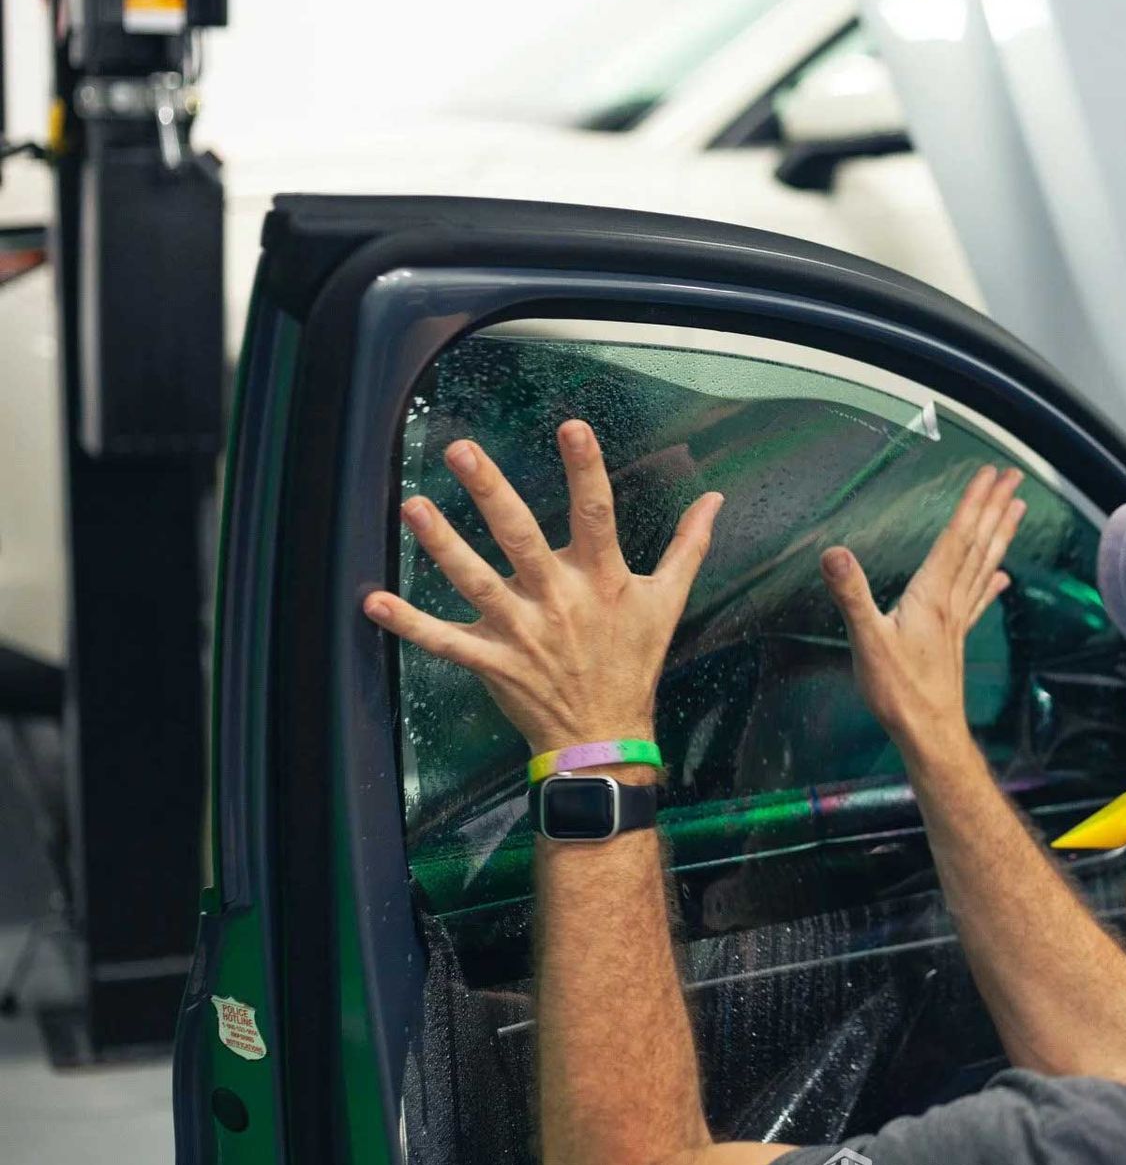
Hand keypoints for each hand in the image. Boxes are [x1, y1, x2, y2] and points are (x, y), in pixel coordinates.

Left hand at [361, 420, 723, 752]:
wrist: (605, 736)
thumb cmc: (634, 663)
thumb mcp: (668, 602)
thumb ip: (688, 546)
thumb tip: (714, 500)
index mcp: (602, 579)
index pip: (597, 514)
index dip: (585, 470)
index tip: (572, 428)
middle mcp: (559, 600)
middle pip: (522, 538)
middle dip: (491, 493)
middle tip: (462, 451)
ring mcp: (522, 631)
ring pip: (476, 582)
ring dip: (442, 545)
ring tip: (413, 506)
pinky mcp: (493, 661)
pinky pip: (444, 642)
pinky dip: (408, 624)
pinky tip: (373, 601)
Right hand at [820, 465, 1025, 757]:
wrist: (928, 734)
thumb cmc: (899, 692)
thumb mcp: (866, 640)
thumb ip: (852, 594)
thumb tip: (833, 553)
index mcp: (931, 595)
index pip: (956, 538)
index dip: (972, 503)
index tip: (990, 474)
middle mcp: (950, 602)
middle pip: (977, 545)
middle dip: (994, 508)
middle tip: (1014, 478)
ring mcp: (956, 621)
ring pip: (984, 566)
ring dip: (1000, 535)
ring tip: (1017, 510)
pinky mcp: (955, 640)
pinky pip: (978, 601)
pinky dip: (991, 583)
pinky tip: (1004, 578)